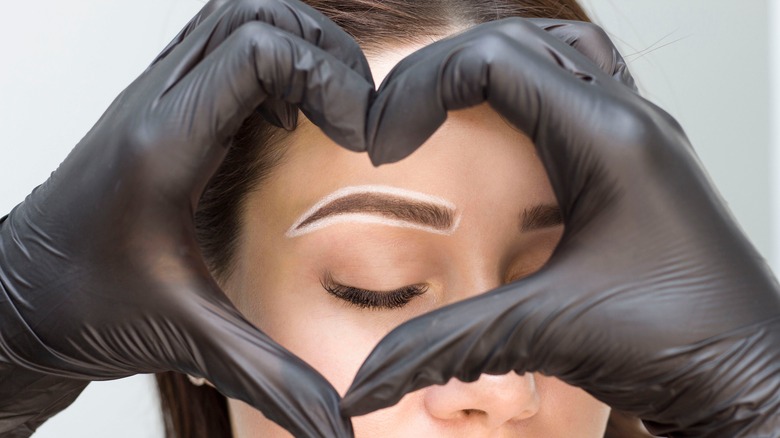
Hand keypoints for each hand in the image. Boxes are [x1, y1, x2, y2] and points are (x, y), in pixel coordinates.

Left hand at [0, 0, 373, 434]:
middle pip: (252, 15)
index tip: (361, 136)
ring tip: (327, 107)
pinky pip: (219, 46)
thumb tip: (335, 426)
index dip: (329, 81)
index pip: (258, 53)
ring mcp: (152, 97)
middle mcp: (156, 104)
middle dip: (322, 51)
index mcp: (165, 147)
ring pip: (234, 18)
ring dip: (296, 46)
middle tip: (354, 111)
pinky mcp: (156, 107)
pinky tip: (285, 117)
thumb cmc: (84, 309)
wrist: (16, 301)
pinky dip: (270, 61)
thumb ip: (272, 378)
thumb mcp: (187, 340)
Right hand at [346, 18, 779, 435]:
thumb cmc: (680, 345)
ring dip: (490, 74)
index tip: (385, 142)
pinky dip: (529, 98)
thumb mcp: (546, 332)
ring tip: (443, 112)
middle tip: (400, 123)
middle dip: (442, 75)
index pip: (492, 61)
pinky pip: (582, 94)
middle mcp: (629, 123)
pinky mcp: (641, 165)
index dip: (420, 89)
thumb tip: (368, 378)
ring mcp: (641, 140)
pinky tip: (507, 139)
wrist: (753, 382)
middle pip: (519, 43)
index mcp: (606, 139)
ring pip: (556, 58)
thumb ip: (444, 344)